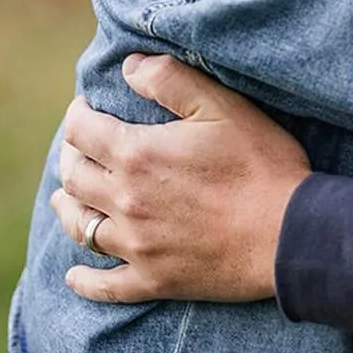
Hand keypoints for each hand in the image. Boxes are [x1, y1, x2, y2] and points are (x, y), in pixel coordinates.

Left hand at [53, 56, 310, 303]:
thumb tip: (128, 67)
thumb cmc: (259, 164)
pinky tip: (75, 276)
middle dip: (70, 158)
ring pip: (81, 228)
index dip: (78, 115)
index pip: (82, 131)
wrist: (288, 233)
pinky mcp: (154, 280)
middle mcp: (125, 201)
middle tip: (78, 149)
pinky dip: (84, 281)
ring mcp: (136, 246)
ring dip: (67, 209)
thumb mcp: (221, 106)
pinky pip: (105, 285)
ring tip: (64, 199)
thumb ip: (170, 79)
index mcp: (136, 155)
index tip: (85, 108)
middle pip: (74, 178)